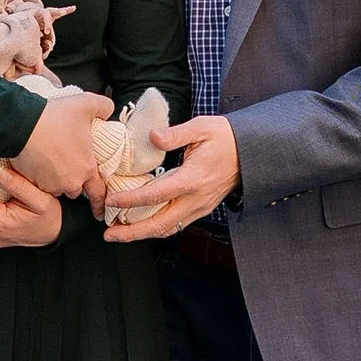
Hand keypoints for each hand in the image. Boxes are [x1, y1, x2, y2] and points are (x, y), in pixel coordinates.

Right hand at [14, 90, 113, 200]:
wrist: (21, 124)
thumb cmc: (54, 116)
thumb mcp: (85, 104)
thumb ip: (103, 106)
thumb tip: (108, 110)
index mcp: (87, 168)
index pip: (98, 192)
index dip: (100, 202)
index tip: (100, 212)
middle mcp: (71, 182)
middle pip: (75, 189)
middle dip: (73, 181)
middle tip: (67, 166)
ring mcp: (51, 184)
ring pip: (57, 187)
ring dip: (56, 179)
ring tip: (51, 161)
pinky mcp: (33, 182)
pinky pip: (40, 184)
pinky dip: (40, 177)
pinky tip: (38, 162)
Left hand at [104, 114, 241, 242]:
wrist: (251, 151)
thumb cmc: (226, 137)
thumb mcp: (201, 127)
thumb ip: (175, 134)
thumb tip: (152, 136)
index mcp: (193, 178)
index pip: (157, 195)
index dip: (131, 200)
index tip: (112, 201)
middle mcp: (196, 198)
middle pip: (160, 224)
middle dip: (132, 232)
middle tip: (109, 234)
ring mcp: (200, 206)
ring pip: (168, 228)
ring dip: (142, 234)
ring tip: (120, 233)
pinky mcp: (201, 208)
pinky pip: (176, 224)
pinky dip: (156, 227)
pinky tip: (141, 224)